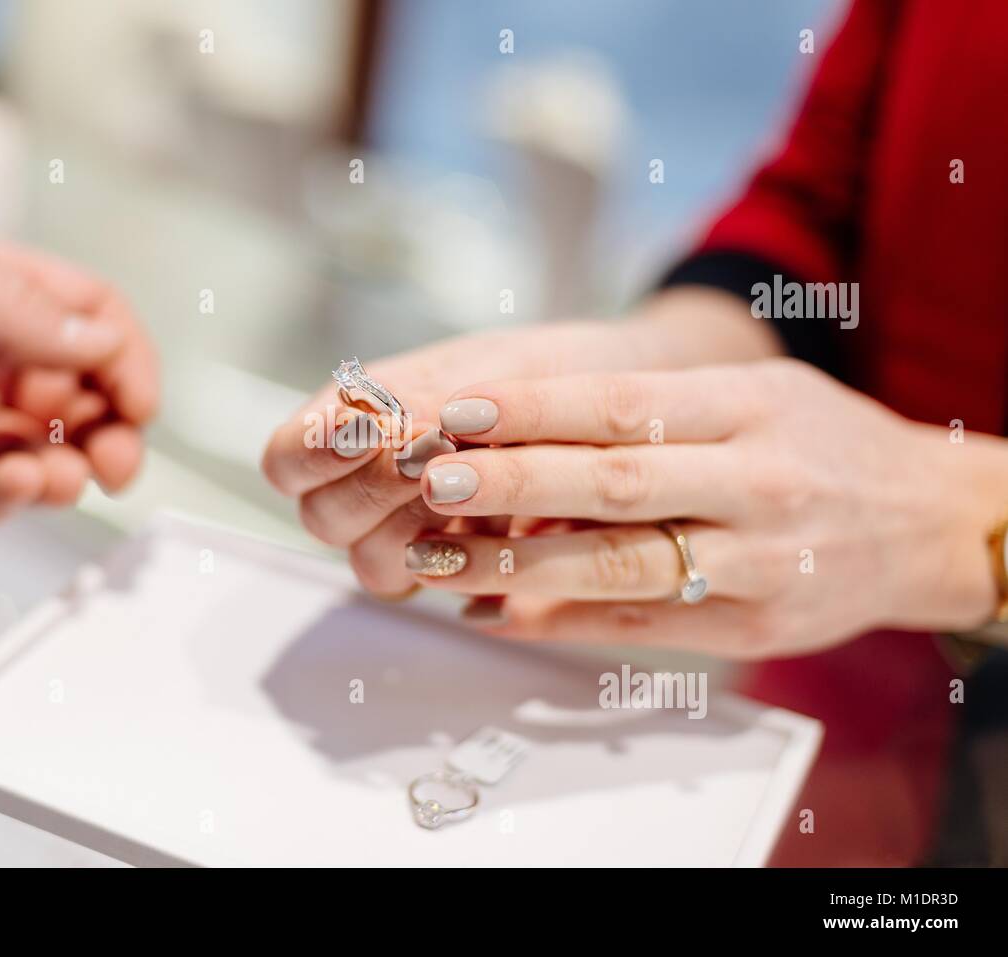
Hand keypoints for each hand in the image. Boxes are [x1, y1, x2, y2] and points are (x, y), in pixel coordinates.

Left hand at [261, 288, 781, 596]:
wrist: (927, 524)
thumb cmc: (820, 445)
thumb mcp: (756, 397)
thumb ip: (658, 410)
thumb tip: (526, 428)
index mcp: (751, 411)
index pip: (625, 405)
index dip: (535, 409)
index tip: (460, 409)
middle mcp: (756, 486)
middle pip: (614, 484)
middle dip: (512, 482)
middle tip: (431, 477)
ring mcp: (756, 564)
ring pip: (617, 567)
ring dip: (515, 568)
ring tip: (437, 561)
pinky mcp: (749, 629)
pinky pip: (636, 626)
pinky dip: (556, 624)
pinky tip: (492, 615)